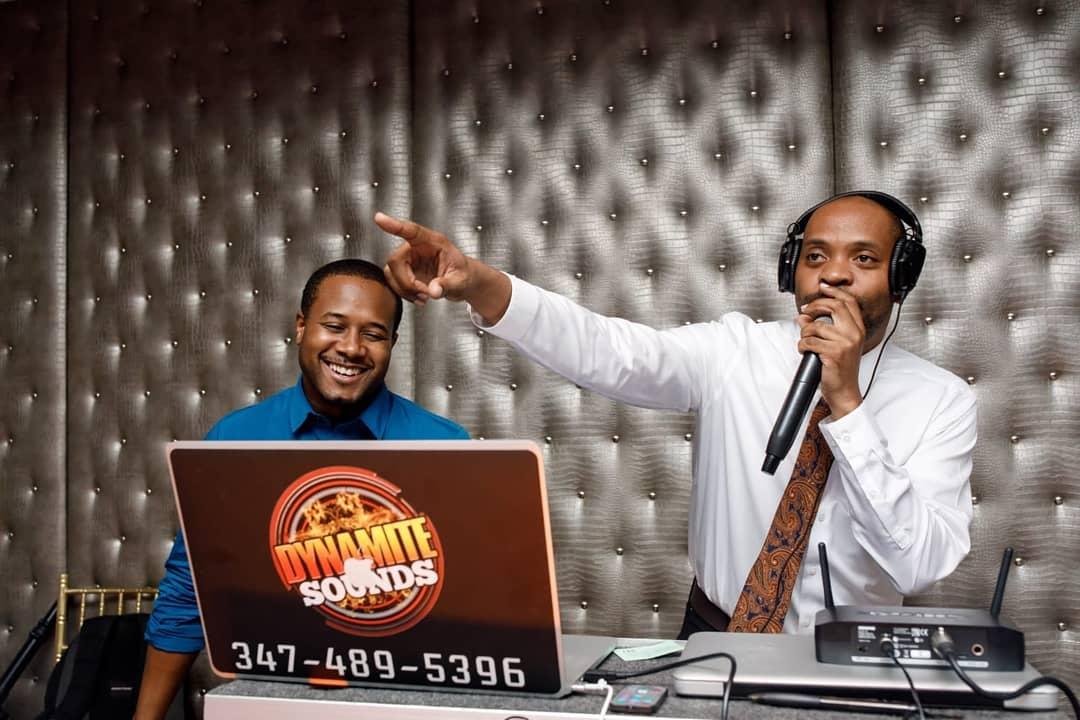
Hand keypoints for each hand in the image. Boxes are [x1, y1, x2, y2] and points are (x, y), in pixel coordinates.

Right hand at [375, 212, 511, 322]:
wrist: (463, 282)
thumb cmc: (463, 274)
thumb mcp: (461, 280)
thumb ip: (447, 285)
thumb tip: (433, 290)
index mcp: (432, 242)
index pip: (411, 231)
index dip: (394, 225)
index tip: (379, 218)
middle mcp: (417, 248)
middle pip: (395, 260)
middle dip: (406, 282)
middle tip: (425, 293)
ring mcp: (409, 260)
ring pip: (391, 273)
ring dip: (404, 289)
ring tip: (424, 297)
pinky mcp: (405, 272)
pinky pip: (394, 282)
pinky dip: (404, 294)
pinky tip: (419, 298)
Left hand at [796, 284, 864, 418]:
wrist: (845, 392)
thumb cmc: (840, 370)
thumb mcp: (838, 345)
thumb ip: (823, 328)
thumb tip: (803, 316)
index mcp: (858, 329)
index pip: (849, 302)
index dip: (834, 292)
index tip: (823, 287)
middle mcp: (854, 333)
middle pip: (833, 306)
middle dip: (814, 306)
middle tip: (805, 312)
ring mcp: (845, 342)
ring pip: (815, 326)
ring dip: (805, 334)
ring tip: (807, 343)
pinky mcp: (833, 353)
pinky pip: (809, 342)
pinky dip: (802, 346)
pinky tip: (806, 352)